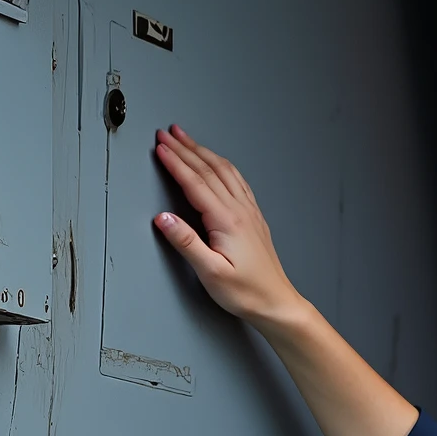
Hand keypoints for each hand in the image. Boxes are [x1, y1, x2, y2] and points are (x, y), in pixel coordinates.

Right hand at [152, 127, 300, 329]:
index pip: (195, 182)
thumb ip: (185, 243)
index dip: (175, 162)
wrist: (276, 302)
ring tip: (187, 138)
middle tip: (167, 133)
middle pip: (208, 169)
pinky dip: (221, 164)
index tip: (159, 147)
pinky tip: (217, 162)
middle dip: (185, 148)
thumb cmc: (247, 292)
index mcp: (227, 220)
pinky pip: (236, 180)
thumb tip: (162, 219)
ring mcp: (249, 211)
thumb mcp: (210, 272)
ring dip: (203, 151)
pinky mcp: (254, 217)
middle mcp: (240, 210)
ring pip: (224, 170)